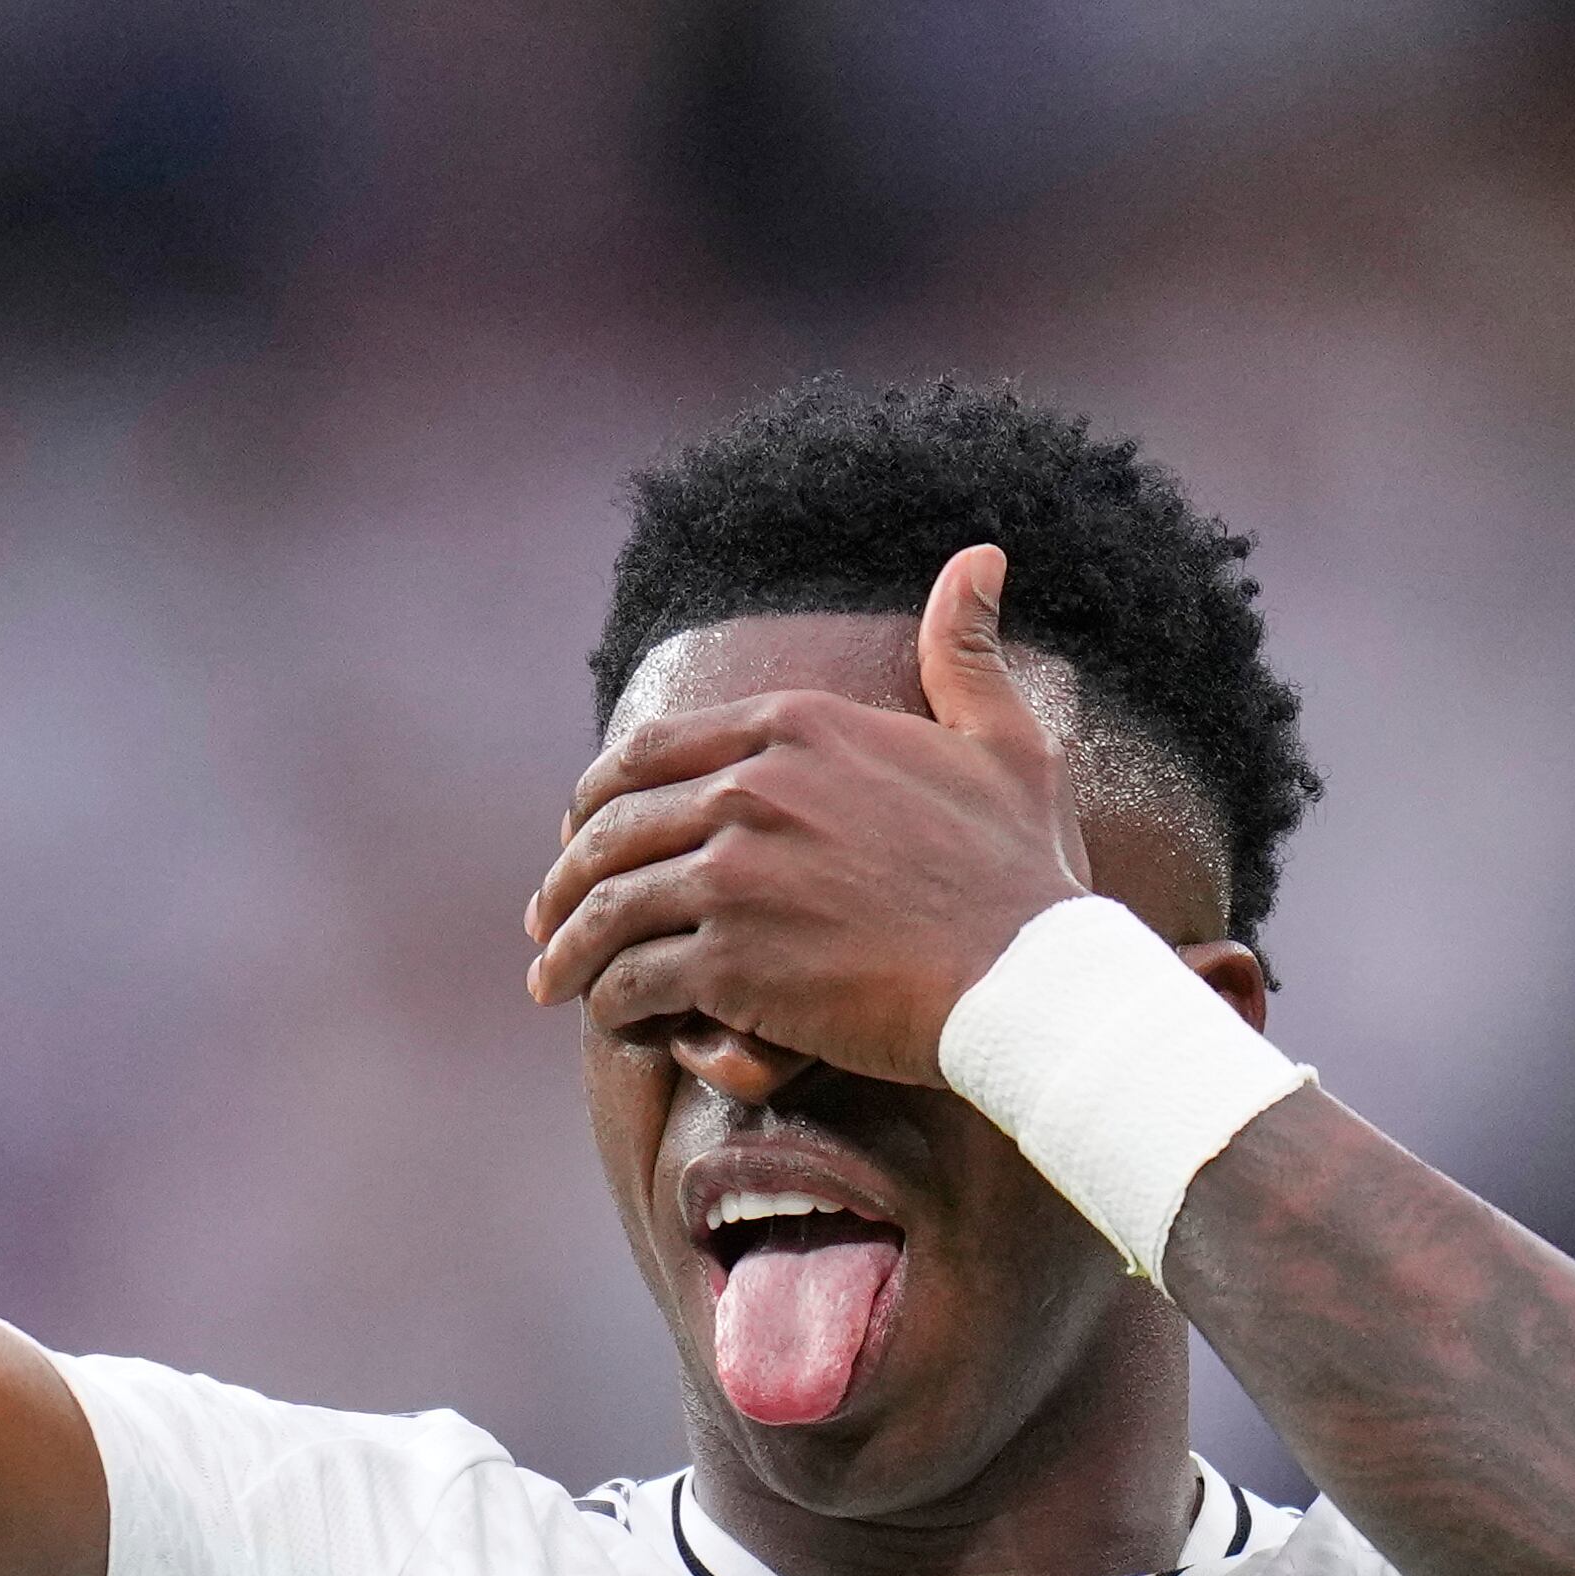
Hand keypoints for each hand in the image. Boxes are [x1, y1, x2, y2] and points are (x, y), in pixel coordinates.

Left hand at [524, 545, 1091, 1084]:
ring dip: (568, 947)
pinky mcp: (729, 959)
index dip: (598, 796)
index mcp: (796, 726)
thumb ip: (966, 653)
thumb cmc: (1021, 871)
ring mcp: (733, 874)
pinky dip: (610, 1000)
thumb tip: (979, 559)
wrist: (1029, 979)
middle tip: (545, 917)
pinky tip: (609, 1016)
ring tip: (551, 980)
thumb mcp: (1003, 741)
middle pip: (612, 829)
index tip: (579, 830)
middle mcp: (749, 788)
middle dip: (566, 877)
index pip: (648, 750)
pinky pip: (633, 977)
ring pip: (608, 906)